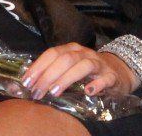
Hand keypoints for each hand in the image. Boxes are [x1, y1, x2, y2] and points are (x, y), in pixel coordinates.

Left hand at [21, 43, 138, 100]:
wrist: (118, 71)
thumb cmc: (87, 73)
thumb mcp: (70, 69)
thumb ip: (51, 74)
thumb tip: (23, 85)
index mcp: (72, 50)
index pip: (53, 53)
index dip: (38, 66)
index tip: (26, 82)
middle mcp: (84, 53)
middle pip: (65, 59)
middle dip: (48, 75)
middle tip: (37, 92)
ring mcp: (98, 64)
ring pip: (83, 65)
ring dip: (67, 78)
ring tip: (54, 92)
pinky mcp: (111, 76)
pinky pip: (105, 78)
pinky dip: (96, 84)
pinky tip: (88, 91)